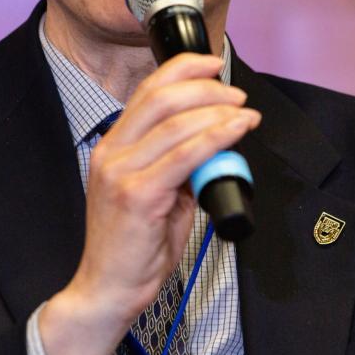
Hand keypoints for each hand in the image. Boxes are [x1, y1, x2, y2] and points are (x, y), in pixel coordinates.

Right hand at [65, 52, 257, 324]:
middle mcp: (111, 153)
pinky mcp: (137, 195)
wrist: (108, 289)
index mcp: (111, 147)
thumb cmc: (134, 246)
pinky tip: (236, 131)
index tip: (213, 64)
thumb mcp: (156, 194)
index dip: (183, 69)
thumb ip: (178, 165)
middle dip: (207, 88)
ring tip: (245, 114)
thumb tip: (215, 142)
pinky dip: (217, 137)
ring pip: (177, 122)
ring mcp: (121, 173)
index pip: (146, 91)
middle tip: (237, 95)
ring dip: (219, 111)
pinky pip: (185, 155)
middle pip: (161, 97)